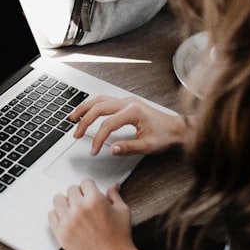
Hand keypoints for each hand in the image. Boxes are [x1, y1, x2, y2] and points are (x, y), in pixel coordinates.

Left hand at [49, 180, 141, 249]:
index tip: (91, 193)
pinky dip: (58, 215)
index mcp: (94, 200)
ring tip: (73, 210)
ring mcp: (68, 221)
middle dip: (79, 194)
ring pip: (58, 199)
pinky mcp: (61, 233)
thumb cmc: (120, 238)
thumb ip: (115, 196)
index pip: (85, 182)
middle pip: (71, 189)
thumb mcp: (122, 211)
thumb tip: (113, 186)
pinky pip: (51, 215)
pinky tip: (66, 219)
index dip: (90, 188)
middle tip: (84, 203)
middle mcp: (79, 208)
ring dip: (66, 202)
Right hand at [69, 95, 189, 156]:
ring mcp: (126, 100)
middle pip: (98, 108)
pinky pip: (105, 100)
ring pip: (99, 100)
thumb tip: (111, 149)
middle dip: (84, 121)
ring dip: (84, 108)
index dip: (98, 139)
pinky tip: (86, 111)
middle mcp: (128, 102)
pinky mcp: (126, 102)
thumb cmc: (165, 135)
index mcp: (133, 112)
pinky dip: (92, 105)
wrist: (177, 128)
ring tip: (73, 117)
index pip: (107, 124)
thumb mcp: (148, 146)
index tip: (94, 150)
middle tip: (76, 134)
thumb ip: (128, 148)